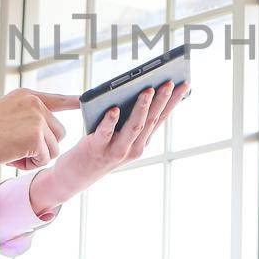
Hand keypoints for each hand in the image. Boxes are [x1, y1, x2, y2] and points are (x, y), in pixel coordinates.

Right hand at [0, 88, 79, 169]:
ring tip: (10, 151)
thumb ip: (26, 118)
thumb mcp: (4, 113)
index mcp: (27, 96)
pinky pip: (44, 160)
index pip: (57, 99)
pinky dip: (28, 165)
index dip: (71, 102)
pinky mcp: (35, 137)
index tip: (83, 101)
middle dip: (41, 147)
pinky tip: (10, 157)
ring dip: (35, 157)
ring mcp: (37, 119)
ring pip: (53, 149)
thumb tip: (46, 136)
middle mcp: (35, 104)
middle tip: (14, 147)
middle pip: (59, 133)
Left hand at [29, 81, 189, 213]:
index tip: (184, 84)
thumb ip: (130, 118)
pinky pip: (105, 134)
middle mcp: (133, 148)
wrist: (74, 177)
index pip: (161, 118)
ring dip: (142, 108)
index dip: (174, 101)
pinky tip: (113, 109)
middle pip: (150, 120)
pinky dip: (110, 122)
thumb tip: (141, 91)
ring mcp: (116, 151)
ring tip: (147, 90)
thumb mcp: (119, 136)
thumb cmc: (99, 149)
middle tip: (169, 82)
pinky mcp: (96, 150)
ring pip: (133, 127)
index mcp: (141, 142)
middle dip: (162, 100)